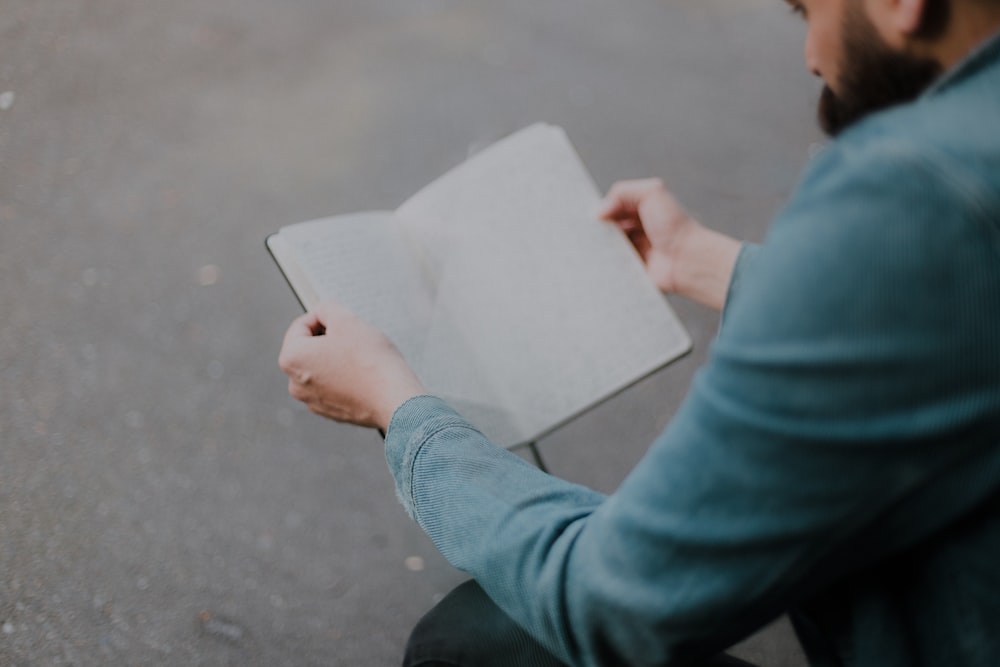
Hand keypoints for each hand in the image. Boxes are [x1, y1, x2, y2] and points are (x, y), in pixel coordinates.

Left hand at [278, 302, 426, 430]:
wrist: (395, 399)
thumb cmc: (371, 362)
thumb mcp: (347, 320)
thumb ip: (327, 308)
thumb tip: (322, 313)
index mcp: (291, 359)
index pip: (301, 325)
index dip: (324, 317)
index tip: (342, 320)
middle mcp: (295, 383)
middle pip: (310, 348)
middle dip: (330, 340)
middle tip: (354, 338)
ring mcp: (313, 401)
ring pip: (323, 367)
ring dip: (338, 358)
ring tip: (361, 358)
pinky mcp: (331, 411)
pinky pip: (334, 386)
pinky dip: (345, 377)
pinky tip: (364, 374)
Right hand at [598, 178, 697, 293]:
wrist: (687, 259)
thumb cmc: (674, 225)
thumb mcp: (651, 193)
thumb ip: (622, 192)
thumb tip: (598, 212)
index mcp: (646, 209)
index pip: (616, 206)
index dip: (604, 209)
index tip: (594, 216)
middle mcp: (641, 228)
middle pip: (610, 227)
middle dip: (600, 229)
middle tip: (592, 233)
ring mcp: (637, 250)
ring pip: (609, 247)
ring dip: (602, 246)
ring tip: (597, 247)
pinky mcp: (634, 269)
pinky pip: (614, 266)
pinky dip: (607, 263)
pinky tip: (601, 261)